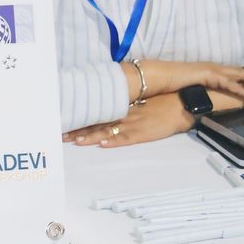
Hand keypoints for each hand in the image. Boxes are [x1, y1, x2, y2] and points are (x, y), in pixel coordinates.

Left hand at [63, 93, 193, 147]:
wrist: (182, 103)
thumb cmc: (160, 101)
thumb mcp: (139, 100)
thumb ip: (123, 104)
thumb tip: (105, 105)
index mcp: (122, 106)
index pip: (97, 113)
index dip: (80, 119)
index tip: (64, 122)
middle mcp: (124, 114)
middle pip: (98, 123)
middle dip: (79, 130)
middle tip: (61, 135)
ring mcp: (133, 124)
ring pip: (108, 131)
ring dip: (91, 137)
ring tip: (76, 141)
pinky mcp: (143, 133)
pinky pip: (126, 138)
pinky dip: (114, 141)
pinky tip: (103, 144)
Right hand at [144, 60, 243, 97]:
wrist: (162, 75)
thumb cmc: (173, 80)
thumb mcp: (192, 84)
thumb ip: (202, 87)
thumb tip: (207, 96)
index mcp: (210, 69)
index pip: (231, 71)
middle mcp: (213, 67)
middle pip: (237, 71)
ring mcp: (211, 69)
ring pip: (235, 75)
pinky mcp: (208, 75)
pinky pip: (225, 82)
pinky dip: (236, 87)